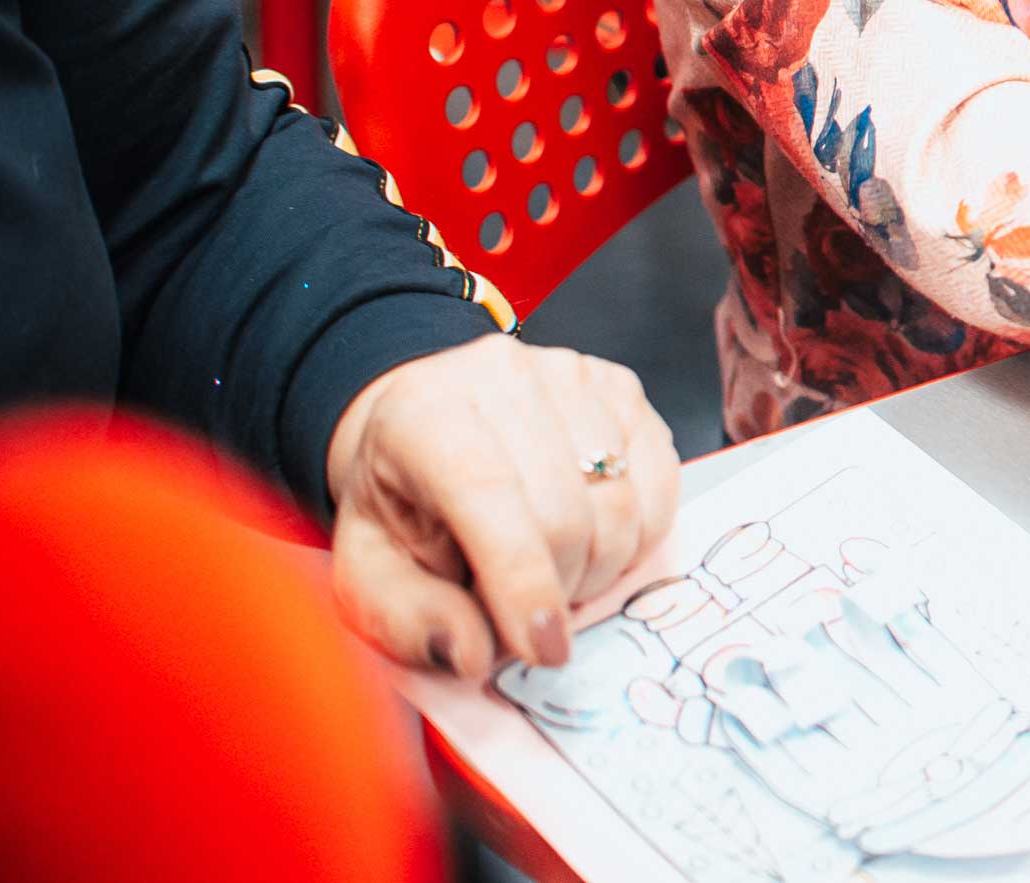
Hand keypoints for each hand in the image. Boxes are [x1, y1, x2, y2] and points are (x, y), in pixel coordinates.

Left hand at [325, 336, 680, 680]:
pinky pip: (660, 482)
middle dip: (558, 590)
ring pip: (621, 504)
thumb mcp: (369, 571)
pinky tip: (593, 542)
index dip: (522, 580)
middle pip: (564, 511)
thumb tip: (473, 656)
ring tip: (554, 575)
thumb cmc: (398, 501)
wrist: (426, 423)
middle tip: (529, 619)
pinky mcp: (621, 387)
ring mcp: (572, 375)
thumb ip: (412, 619)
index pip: (487, 493)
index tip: (542, 649)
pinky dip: (637, 536)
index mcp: (422, 415)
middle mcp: (502, 377)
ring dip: (598, 568)